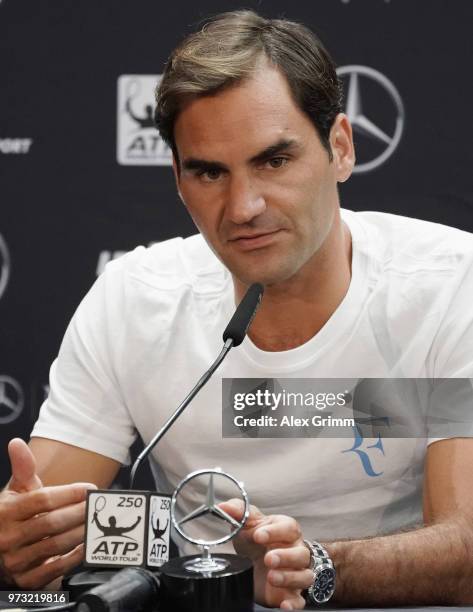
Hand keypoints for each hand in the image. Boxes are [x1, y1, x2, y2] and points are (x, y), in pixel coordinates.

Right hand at [0, 438, 96, 588]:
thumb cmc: (11, 516)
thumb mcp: (15, 491)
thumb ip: (23, 468)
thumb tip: (17, 444)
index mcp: (6, 511)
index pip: (42, 500)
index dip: (69, 493)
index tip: (90, 489)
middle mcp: (8, 537)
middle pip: (51, 523)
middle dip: (80, 512)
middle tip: (99, 505)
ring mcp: (15, 561)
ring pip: (55, 545)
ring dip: (81, 532)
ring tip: (97, 521)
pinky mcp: (25, 580)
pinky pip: (55, 569)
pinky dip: (75, 556)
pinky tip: (88, 545)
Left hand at [219, 499, 312, 609]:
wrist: (256, 560)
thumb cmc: (256, 538)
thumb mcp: (246, 522)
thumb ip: (237, 511)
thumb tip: (223, 506)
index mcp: (286, 530)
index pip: (289, 527)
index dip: (275, 531)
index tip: (258, 535)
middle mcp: (296, 550)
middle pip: (301, 553)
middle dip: (285, 556)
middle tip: (268, 558)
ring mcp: (296, 572)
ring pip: (304, 576)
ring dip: (289, 577)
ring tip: (271, 577)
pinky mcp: (291, 593)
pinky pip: (300, 600)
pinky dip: (294, 604)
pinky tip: (284, 604)